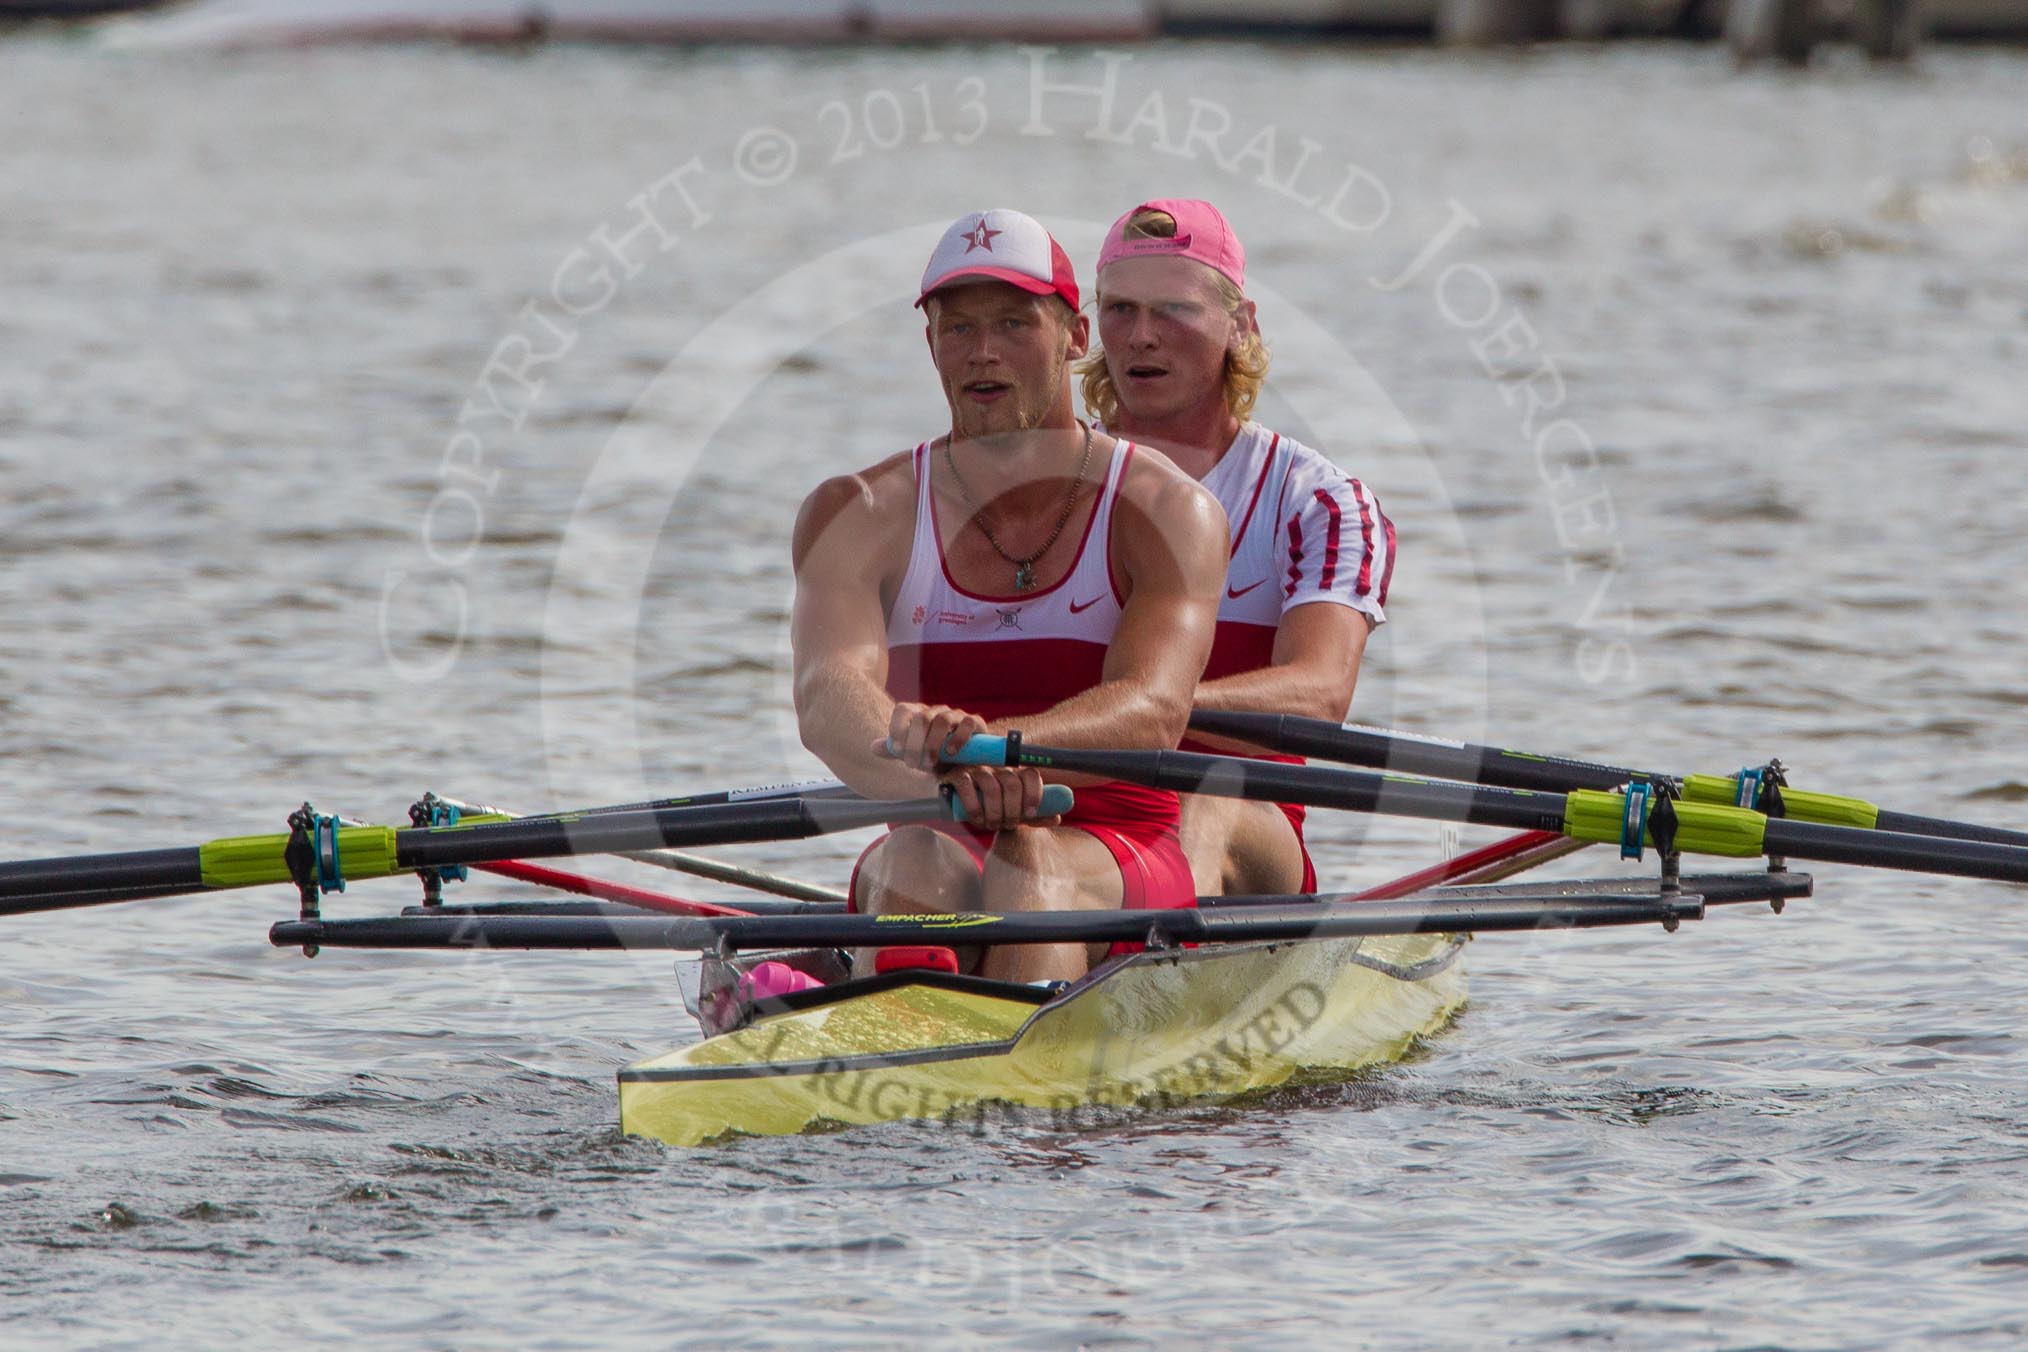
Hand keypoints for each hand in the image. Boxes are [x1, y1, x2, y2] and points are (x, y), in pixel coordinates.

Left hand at [874, 703, 988, 773]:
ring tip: (930, 762)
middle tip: (913, 765)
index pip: (903, 710)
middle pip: (921, 718)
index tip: (898, 751)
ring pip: (942, 720)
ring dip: (933, 743)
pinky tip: (951, 753)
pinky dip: (958, 738)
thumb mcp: (914, 754)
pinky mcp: (974, 722)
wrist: (966, 761)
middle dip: (915, 743)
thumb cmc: (936, 756)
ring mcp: (956, 715)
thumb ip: (895, 750)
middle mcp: (936, 711)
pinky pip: (967, 723)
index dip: (897, 728)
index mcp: (918, 714)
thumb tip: (873, 747)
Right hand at [937, 765, 1059, 831]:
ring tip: (991, 825)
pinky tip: (977, 819)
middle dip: (1012, 810)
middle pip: (1012, 783)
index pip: (1031, 775)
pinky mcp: (958, 775)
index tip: (1029, 815)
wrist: (959, 799)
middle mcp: (998, 767)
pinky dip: (974, 807)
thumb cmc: (992, 806)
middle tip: (1008, 825)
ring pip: (991, 787)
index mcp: (1015, 773)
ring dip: (994, 812)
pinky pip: (967, 787)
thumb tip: (1057, 818)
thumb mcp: (1015, 811)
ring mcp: (978, 769)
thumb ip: (1035, 815)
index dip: (1033, 795)